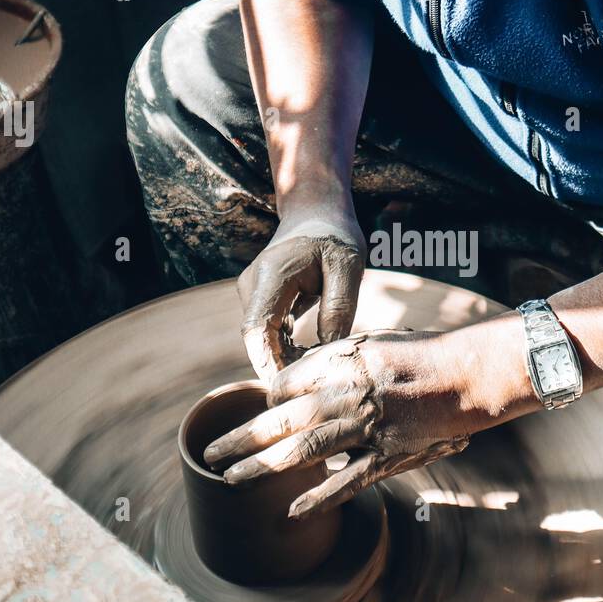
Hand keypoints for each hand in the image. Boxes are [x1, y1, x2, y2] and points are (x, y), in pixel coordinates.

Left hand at [203, 328, 482, 517]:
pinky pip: (346, 482)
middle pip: (279, 419)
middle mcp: (346, 394)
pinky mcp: (388, 455)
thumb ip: (333, 362)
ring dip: (261, 467)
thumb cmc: (421, 354)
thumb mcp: (370, 343)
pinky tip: (292, 512)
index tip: (262, 410)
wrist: (469, 374)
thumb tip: (296, 383)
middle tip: (211, 451)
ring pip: (301, 452)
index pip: (284, 386)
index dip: (268, 399)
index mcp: (340, 362)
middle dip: (241, 437)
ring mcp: (366, 428)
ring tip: (231, 479)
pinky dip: (318, 498)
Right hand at [238, 208, 365, 384]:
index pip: (257, 328)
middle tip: (312, 389)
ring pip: (262, 338)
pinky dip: (287, 348)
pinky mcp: (262, 300)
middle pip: (257, 338)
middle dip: (278, 367)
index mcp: (271, 274)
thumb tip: (327, 350)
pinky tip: (310, 358)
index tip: (285, 387)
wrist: (315, 212)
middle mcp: (253, 285)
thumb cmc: (335, 236)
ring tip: (316, 375)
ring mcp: (253, 293)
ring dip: (284, 359)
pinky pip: (269, 332)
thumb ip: (339, 306)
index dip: (267, 362)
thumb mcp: (348, 265)